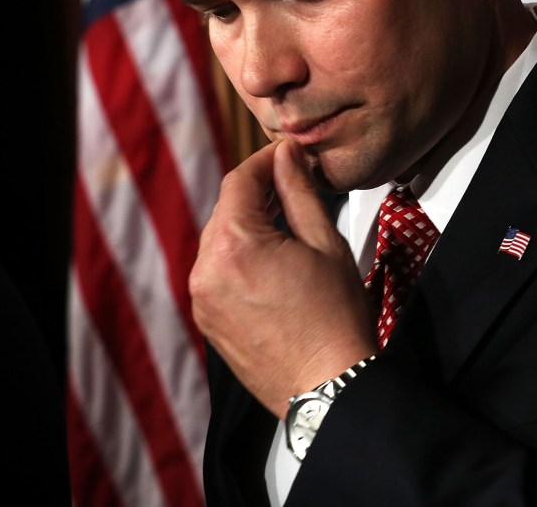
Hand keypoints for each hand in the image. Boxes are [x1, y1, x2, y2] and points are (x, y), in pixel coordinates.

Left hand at [189, 140, 376, 416]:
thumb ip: (298, 191)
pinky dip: (239, 257)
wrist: (327, 385)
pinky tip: (272, 261)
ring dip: (247, 225)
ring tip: (285, 223)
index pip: (239, 180)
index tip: (288, 152)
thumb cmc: (335, 313)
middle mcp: (205, 268)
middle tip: (292, 182)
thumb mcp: (324, 242)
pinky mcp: (207, 320)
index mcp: (234, 243)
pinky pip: (216, 272)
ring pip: (219, 240)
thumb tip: (287, 154)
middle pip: (226, 209)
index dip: (264, 160)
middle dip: (256, 192)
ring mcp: (201, 298)